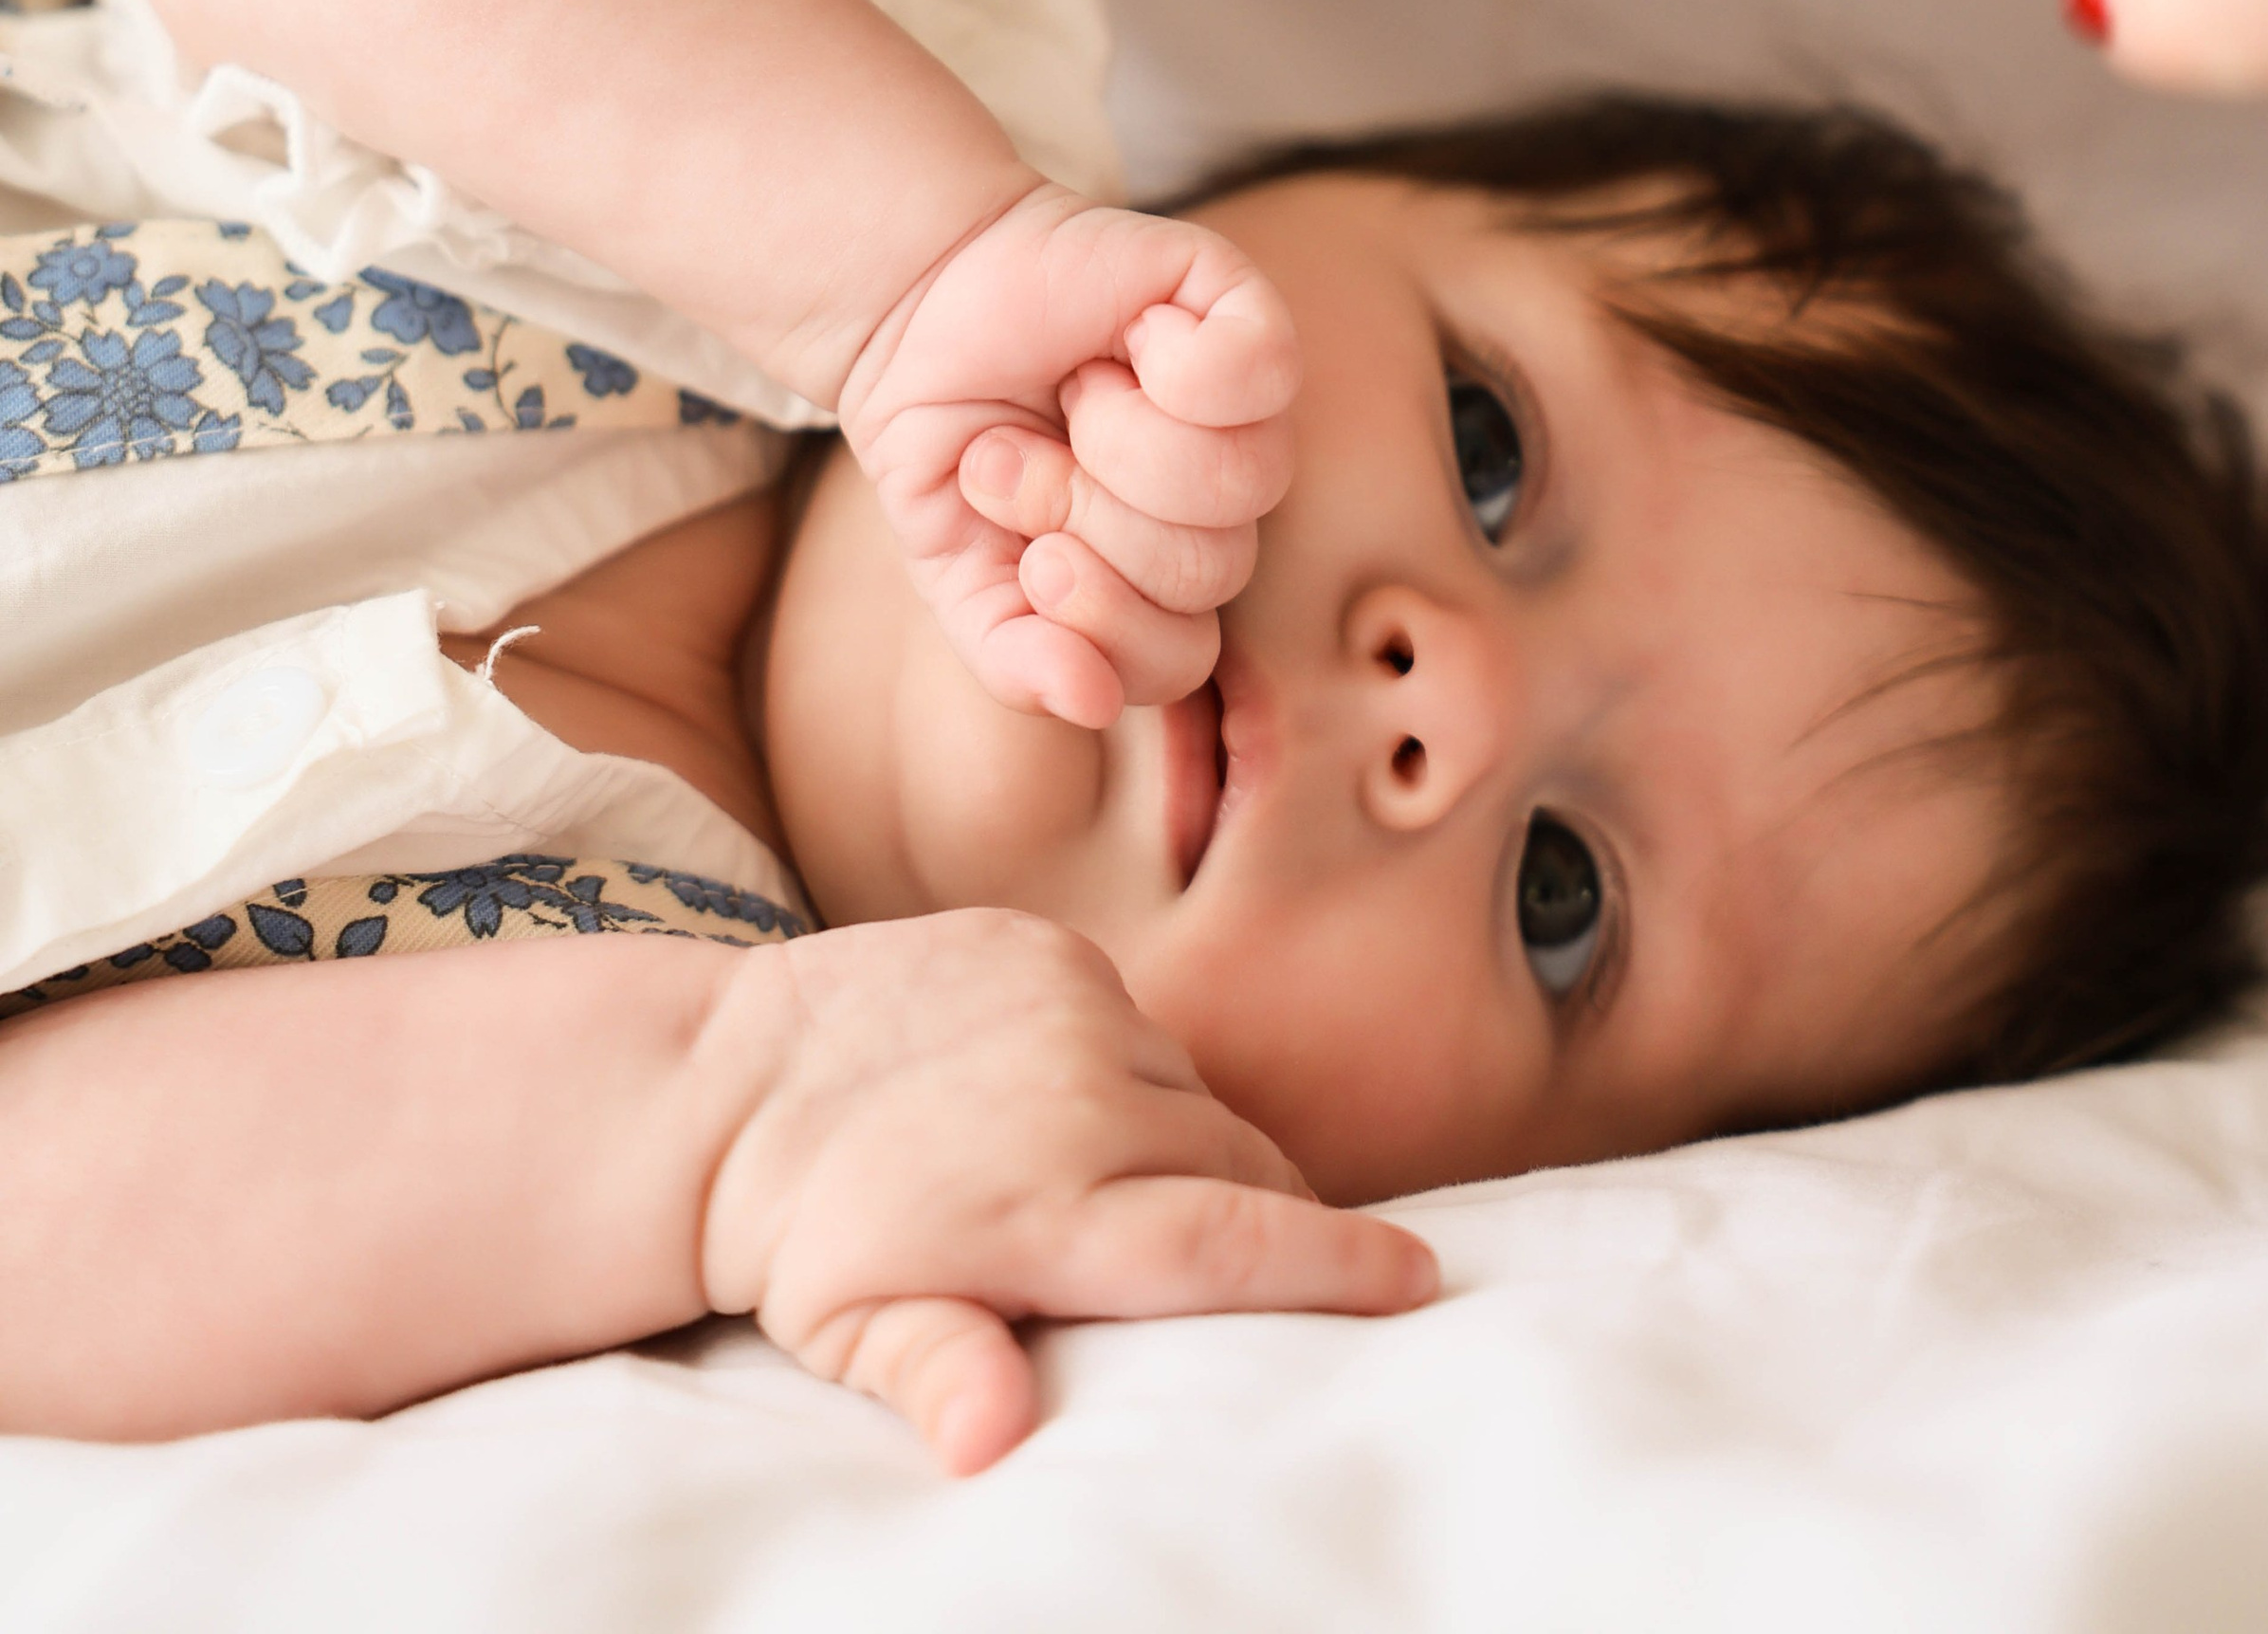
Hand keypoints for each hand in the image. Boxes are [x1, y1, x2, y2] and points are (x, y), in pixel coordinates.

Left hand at [698, 913, 1434, 1473]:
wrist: (727, 1082)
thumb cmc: (802, 1240)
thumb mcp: (855, 1334)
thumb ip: (941, 1373)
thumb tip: (989, 1440)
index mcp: (1048, 1206)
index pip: (1232, 1238)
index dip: (1337, 1263)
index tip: (1418, 1280)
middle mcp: (1081, 1095)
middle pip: (1239, 1168)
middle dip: (1273, 1217)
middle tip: (1274, 1263)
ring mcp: (1070, 1007)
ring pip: (1197, 1094)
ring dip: (1196, 1146)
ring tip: (1137, 1193)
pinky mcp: (1048, 948)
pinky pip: (1142, 1022)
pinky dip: (1139, 1073)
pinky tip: (1077, 1108)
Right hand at [834, 183, 1297, 725]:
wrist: (921, 306)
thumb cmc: (955, 445)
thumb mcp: (958, 576)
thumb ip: (1014, 657)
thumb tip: (1091, 701)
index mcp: (1163, 580)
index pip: (1182, 658)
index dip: (1101, 620)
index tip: (1028, 555)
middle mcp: (1219, 506)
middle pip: (1209, 570)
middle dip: (1086, 512)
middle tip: (1025, 452)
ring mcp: (1247, 414)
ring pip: (1242, 479)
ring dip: (1122, 435)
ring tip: (1076, 394)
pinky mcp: (1247, 316)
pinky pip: (1262, 372)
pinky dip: (1179, 361)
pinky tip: (1130, 338)